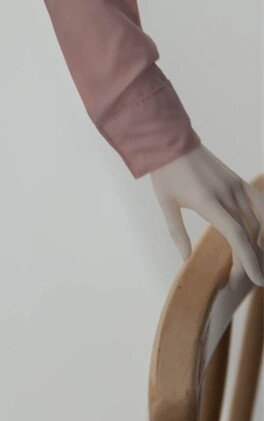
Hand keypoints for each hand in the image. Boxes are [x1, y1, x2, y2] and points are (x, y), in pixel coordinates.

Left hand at [149, 144, 263, 293]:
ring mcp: (234, 185)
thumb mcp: (166, 203)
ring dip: (257, 244)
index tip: (257, 279)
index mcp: (207, 201)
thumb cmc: (166, 173)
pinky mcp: (237, 180)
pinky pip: (260, 202)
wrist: (170, 140)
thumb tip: (185, 258)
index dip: (247, 259)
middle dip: (247, 260)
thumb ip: (177, 232)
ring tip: (252, 263)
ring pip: (256, 221)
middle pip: (247, 233)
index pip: (236, 234)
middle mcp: (225, 193)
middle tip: (238, 281)